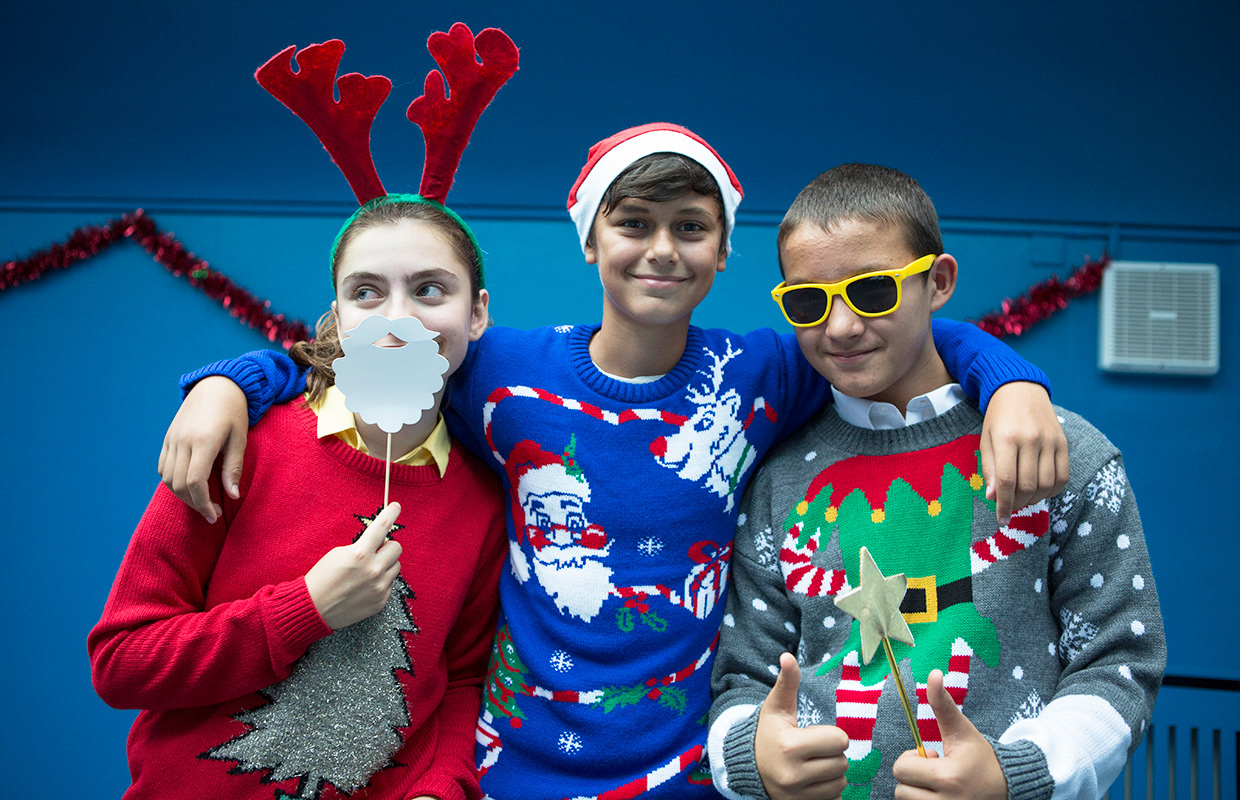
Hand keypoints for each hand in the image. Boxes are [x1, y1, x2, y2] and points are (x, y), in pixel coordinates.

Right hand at [158, 376, 249, 522]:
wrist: (217, 385)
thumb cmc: (234, 412)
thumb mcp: (240, 439)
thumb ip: (233, 468)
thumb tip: (232, 496)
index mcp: (203, 441)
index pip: (195, 481)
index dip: (202, 503)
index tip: (214, 515)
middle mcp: (183, 441)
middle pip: (179, 483)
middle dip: (194, 504)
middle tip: (211, 513)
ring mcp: (172, 439)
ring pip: (167, 478)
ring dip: (182, 495)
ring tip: (201, 501)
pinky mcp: (168, 438)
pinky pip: (163, 467)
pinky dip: (172, 481)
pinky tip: (189, 486)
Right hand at [305, 502, 403, 629]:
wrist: (314, 608)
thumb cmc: (322, 578)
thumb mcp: (339, 554)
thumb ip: (361, 547)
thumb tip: (378, 544)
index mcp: (360, 554)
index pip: (382, 527)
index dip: (391, 513)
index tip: (396, 506)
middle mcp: (373, 570)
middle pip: (396, 548)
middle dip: (387, 546)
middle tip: (375, 550)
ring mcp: (379, 587)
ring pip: (396, 566)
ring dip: (385, 564)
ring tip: (368, 571)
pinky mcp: (381, 601)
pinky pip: (390, 583)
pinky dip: (381, 581)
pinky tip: (365, 586)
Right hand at [754, 652, 848, 799]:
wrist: (748, 767)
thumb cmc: (768, 733)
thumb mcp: (776, 707)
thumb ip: (787, 683)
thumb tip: (788, 656)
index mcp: (790, 746)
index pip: (839, 740)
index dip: (831, 735)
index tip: (815, 734)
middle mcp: (793, 774)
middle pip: (842, 762)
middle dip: (832, 753)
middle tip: (814, 749)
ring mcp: (797, 795)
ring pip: (841, 782)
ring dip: (832, 772)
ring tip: (813, 764)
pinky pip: (834, 799)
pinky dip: (828, 790)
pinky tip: (813, 780)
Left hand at [891, 670, 1006, 799]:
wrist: (1008, 787)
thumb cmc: (980, 757)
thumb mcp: (962, 730)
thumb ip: (943, 704)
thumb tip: (934, 673)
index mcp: (949, 777)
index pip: (901, 769)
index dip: (912, 759)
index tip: (933, 757)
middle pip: (900, 790)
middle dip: (913, 777)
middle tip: (936, 772)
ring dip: (917, 792)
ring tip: (939, 786)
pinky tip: (940, 796)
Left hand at [979, 381, 1068, 524]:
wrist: (1021, 390)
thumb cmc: (998, 418)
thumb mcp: (986, 440)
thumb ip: (990, 469)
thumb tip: (994, 497)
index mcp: (1006, 438)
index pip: (1007, 481)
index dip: (1003, 505)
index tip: (1001, 520)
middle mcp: (1031, 439)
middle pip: (1028, 486)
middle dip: (1018, 504)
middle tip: (1010, 508)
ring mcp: (1050, 441)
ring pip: (1047, 484)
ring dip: (1034, 500)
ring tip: (1023, 499)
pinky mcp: (1064, 442)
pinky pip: (1063, 476)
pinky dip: (1053, 490)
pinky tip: (1040, 490)